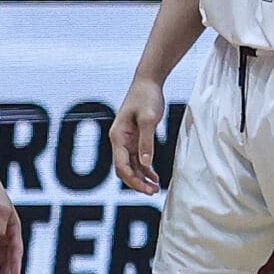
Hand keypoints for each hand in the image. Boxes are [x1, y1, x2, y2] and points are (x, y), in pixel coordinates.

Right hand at [109, 75, 164, 193]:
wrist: (148, 82)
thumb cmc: (146, 97)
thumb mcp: (149, 119)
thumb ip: (147, 141)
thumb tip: (145, 164)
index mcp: (118, 137)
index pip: (121, 165)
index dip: (133, 180)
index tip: (147, 189)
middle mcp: (119, 141)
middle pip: (123, 169)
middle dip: (136, 183)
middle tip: (153, 192)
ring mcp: (126, 140)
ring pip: (130, 166)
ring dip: (141, 178)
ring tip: (155, 189)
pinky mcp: (134, 138)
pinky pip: (136, 159)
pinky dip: (144, 170)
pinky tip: (154, 177)